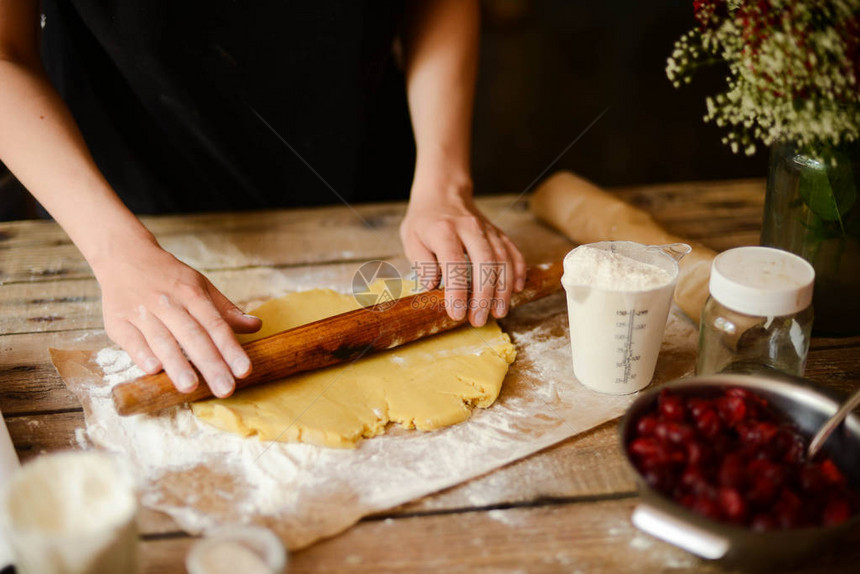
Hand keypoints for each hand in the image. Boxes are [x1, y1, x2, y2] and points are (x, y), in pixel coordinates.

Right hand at [92, 235, 261, 396]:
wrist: (124, 255)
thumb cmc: (168, 277)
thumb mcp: (200, 286)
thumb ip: (226, 310)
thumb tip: (256, 326)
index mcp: (192, 294)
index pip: (216, 325)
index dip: (230, 349)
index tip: (244, 371)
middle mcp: (169, 302)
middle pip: (193, 336)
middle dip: (210, 364)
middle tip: (225, 389)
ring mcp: (142, 311)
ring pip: (163, 340)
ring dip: (177, 364)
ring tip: (190, 387)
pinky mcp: (118, 321)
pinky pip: (131, 339)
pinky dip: (142, 354)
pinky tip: (154, 370)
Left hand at [400, 178, 526, 326]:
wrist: (443, 192)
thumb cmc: (424, 221)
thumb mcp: (411, 239)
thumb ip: (421, 263)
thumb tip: (432, 285)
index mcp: (443, 230)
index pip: (454, 263)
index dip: (457, 290)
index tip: (457, 313)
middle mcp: (469, 228)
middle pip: (484, 262)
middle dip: (484, 295)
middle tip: (480, 320)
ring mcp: (487, 229)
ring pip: (502, 258)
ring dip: (503, 288)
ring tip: (499, 312)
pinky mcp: (498, 233)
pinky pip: (513, 251)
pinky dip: (518, 270)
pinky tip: (516, 289)